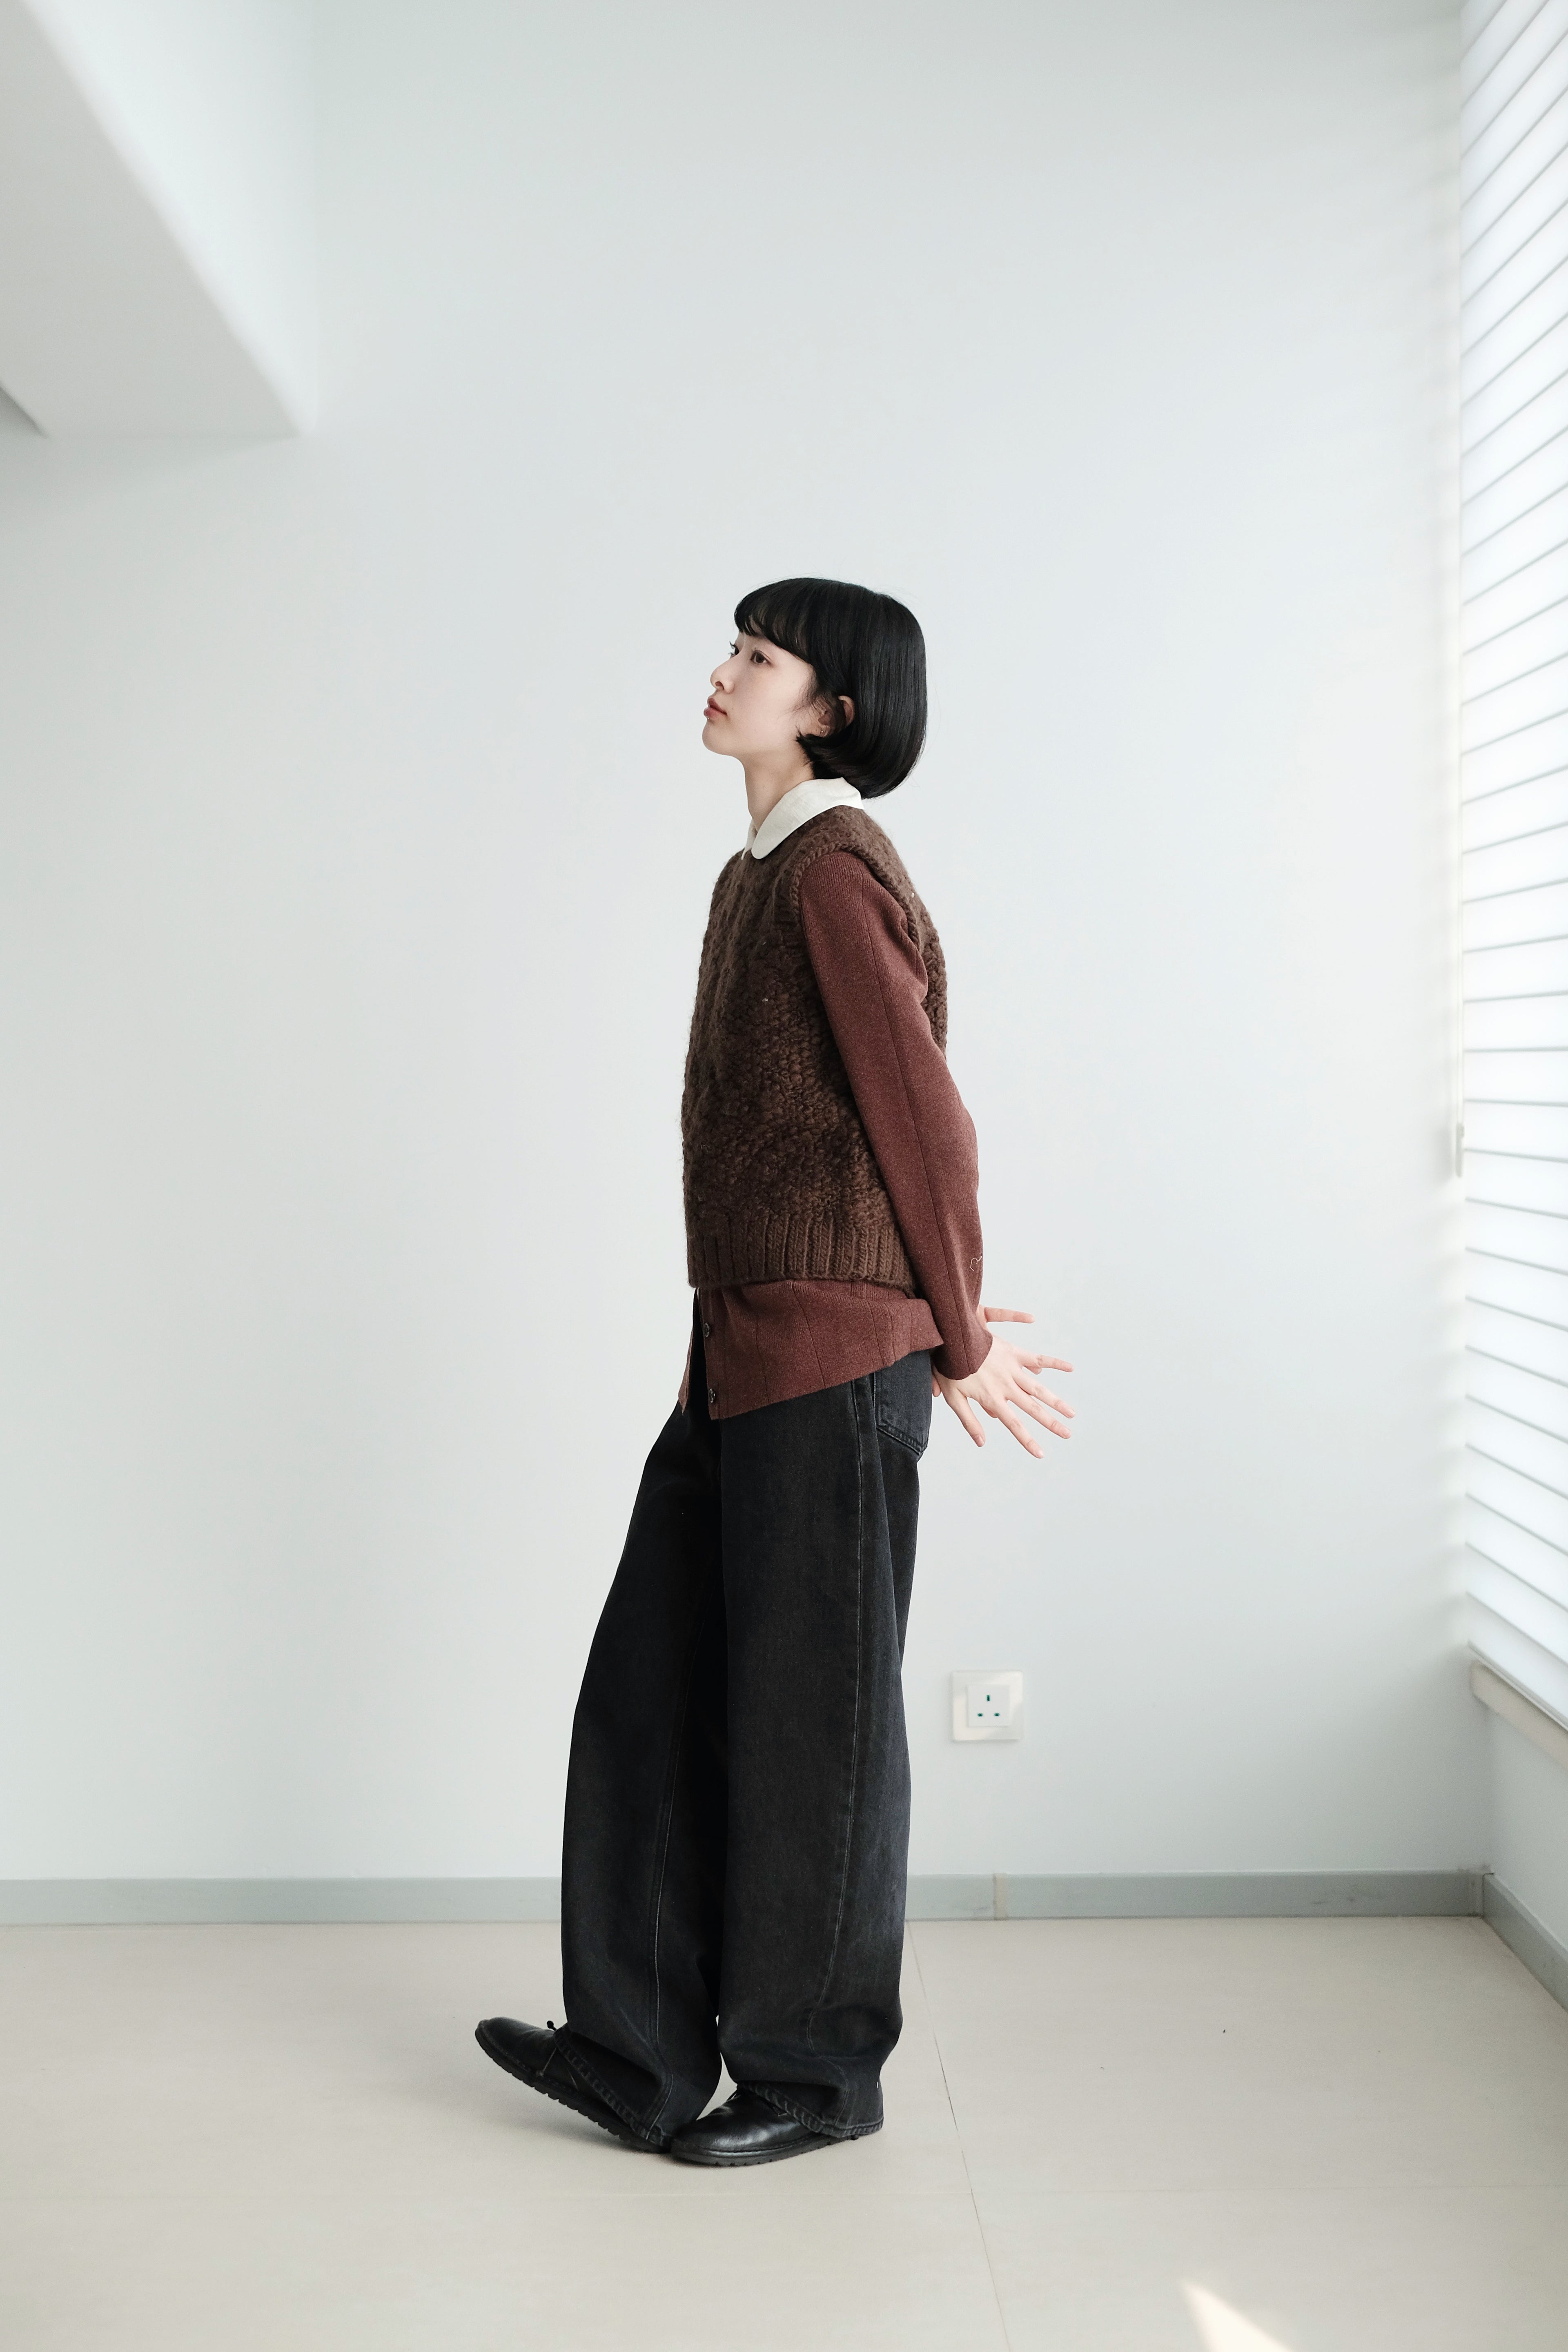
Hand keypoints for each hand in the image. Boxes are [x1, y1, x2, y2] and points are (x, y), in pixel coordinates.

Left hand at [932, 1305, 1073, 1457]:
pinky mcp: (1014, 1353)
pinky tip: (1070, 1368)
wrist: (952, 1337)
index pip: (1014, 1424)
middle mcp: (1006, 1386)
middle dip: (1051, 1423)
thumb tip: (982, 1443)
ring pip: (1039, 1389)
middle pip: (1033, 1408)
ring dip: (1057, 1401)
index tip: (1041, 1454)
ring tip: (1071, 1413)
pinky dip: (1054, 1363)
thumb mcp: (953, 1398)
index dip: (1028, 1440)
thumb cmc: (950, 1368)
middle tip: (1067, 1434)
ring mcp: (1012, 1369)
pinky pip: (1038, 1358)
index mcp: (992, 1398)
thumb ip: (969, 1420)